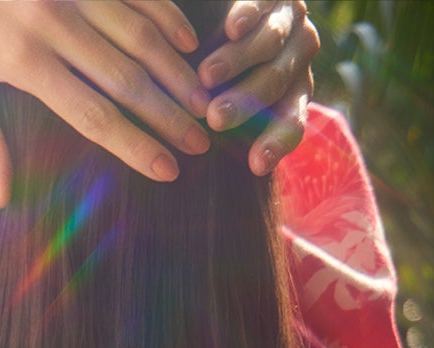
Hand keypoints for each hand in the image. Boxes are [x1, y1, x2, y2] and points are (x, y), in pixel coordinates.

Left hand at [0, 1, 213, 203]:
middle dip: (169, 112)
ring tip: (203, 99)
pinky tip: (187, 42)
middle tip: (201, 139)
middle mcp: (53, 23)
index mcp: (25, 63)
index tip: (167, 168)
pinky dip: (165, 15)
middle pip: (127, 77)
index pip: (93, 115)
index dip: (134, 145)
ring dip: (176, 68)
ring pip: (139, 31)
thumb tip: (2, 200)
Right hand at [197, 0, 318, 173]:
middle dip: (245, 101)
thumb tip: (214, 172)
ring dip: (237, 62)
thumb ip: (230, 129)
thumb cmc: (229, 77)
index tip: (254, 166)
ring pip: (270, 43)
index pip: (293, 122)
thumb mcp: (234, 106)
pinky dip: (248, 16)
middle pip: (276, 82)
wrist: (245, 17)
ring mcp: (290, 21)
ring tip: (206, 76)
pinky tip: (231, 29)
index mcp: (295, 92)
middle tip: (215, 117)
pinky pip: (262, 5)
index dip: (276, 143)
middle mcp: (299, 56)